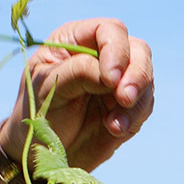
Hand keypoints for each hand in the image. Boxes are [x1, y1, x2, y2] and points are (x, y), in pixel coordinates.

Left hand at [0, 19, 153, 171]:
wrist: (43, 152)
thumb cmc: (38, 112)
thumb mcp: (49, 87)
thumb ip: (79, 72)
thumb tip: (112, 76)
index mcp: (77, 40)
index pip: (110, 31)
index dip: (116, 50)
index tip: (110, 79)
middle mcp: (102, 56)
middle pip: (138, 50)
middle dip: (137, 74)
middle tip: (124, 98)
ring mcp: (118, 82)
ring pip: (146, 79)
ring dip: (136, 101)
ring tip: (113, 125)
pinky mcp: (128, 108)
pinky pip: (144, 105)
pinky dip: (133, 117)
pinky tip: (114, 130)